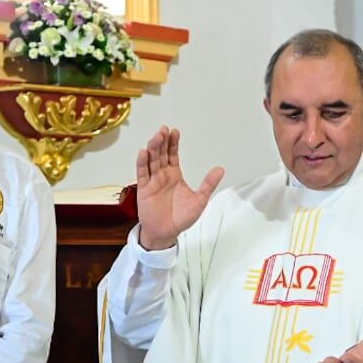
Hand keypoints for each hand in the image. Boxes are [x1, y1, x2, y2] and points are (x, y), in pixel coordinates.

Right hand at [135, 127, 224, 250]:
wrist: (166, 233)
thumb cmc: (181, 218)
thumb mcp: (200, 200)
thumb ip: (208, 184)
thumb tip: (220, 169)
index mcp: (175, 175)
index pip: (173, 154)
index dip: (173, 143)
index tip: (175, 132)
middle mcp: (163, 175)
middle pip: (161, 154)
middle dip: (162, 141)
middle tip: (164, 130)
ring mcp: (153, 180)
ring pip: (151, 160)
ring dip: (153, 148)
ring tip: (156, 137)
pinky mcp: (144, 189)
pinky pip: (142, 173)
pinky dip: (142, 162)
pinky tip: (144, 152)